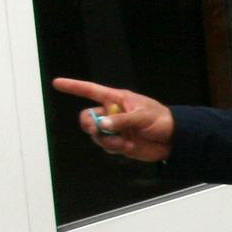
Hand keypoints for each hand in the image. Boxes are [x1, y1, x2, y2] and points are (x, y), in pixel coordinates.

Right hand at [52, 77, 173, 162]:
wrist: (174, 140)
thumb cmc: (163, 120)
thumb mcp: (143, 117)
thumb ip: (122, 120)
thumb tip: (102, 125)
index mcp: (117, 100)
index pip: (91, 90)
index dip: (73, 87)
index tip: (57, 83)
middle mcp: (112, 113)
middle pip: (87, 118)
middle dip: (91, 125)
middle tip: (99, 130)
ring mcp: (115, 129)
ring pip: (96, 134)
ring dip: (106, 140)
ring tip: (124, 142)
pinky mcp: (119, 142)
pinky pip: (106, 146)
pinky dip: (114, 148)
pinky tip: (129, 146)